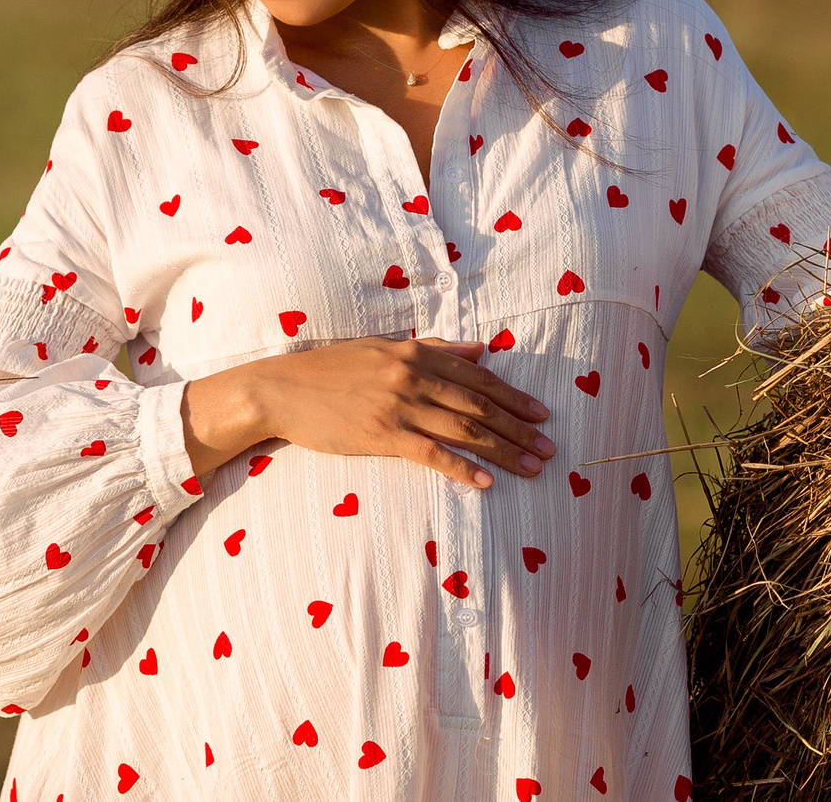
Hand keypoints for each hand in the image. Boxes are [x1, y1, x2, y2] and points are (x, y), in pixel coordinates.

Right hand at [182, 336, 555, 490]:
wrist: (282, 389)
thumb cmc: (331, 369)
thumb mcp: (383, 347)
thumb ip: (435, 348)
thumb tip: (482, 349)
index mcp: (416, 351)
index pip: (477, 376)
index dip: (513, 396)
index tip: (541, 413)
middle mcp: (413, 375)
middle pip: (479, 404)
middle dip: (519, 427)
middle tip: (549, 447)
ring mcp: (399, 406)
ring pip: (464, 429)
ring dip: (503, 450)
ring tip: (531, 467)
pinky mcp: (382, 435)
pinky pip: (432, 454)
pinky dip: (462, 468)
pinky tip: (484, 482)